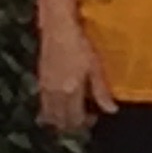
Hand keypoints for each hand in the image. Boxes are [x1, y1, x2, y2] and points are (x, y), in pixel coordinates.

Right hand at [35, 19, 115, 134]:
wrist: (58, 28)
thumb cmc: (80, 45)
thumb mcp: (95, 67)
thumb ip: (101, 91)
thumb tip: (111, 110)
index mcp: (70, 92)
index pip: (75, 119)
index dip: (85, 123)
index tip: (94, 117)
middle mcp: (54, 94)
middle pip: (60, 120)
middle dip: (72, 124)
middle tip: (84, 115)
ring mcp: (45, 88)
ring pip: (49, 114)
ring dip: (60, 118)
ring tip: (73, 110)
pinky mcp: (40, 80)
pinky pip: (44, 104)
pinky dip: (51, 108)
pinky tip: (62, 99)